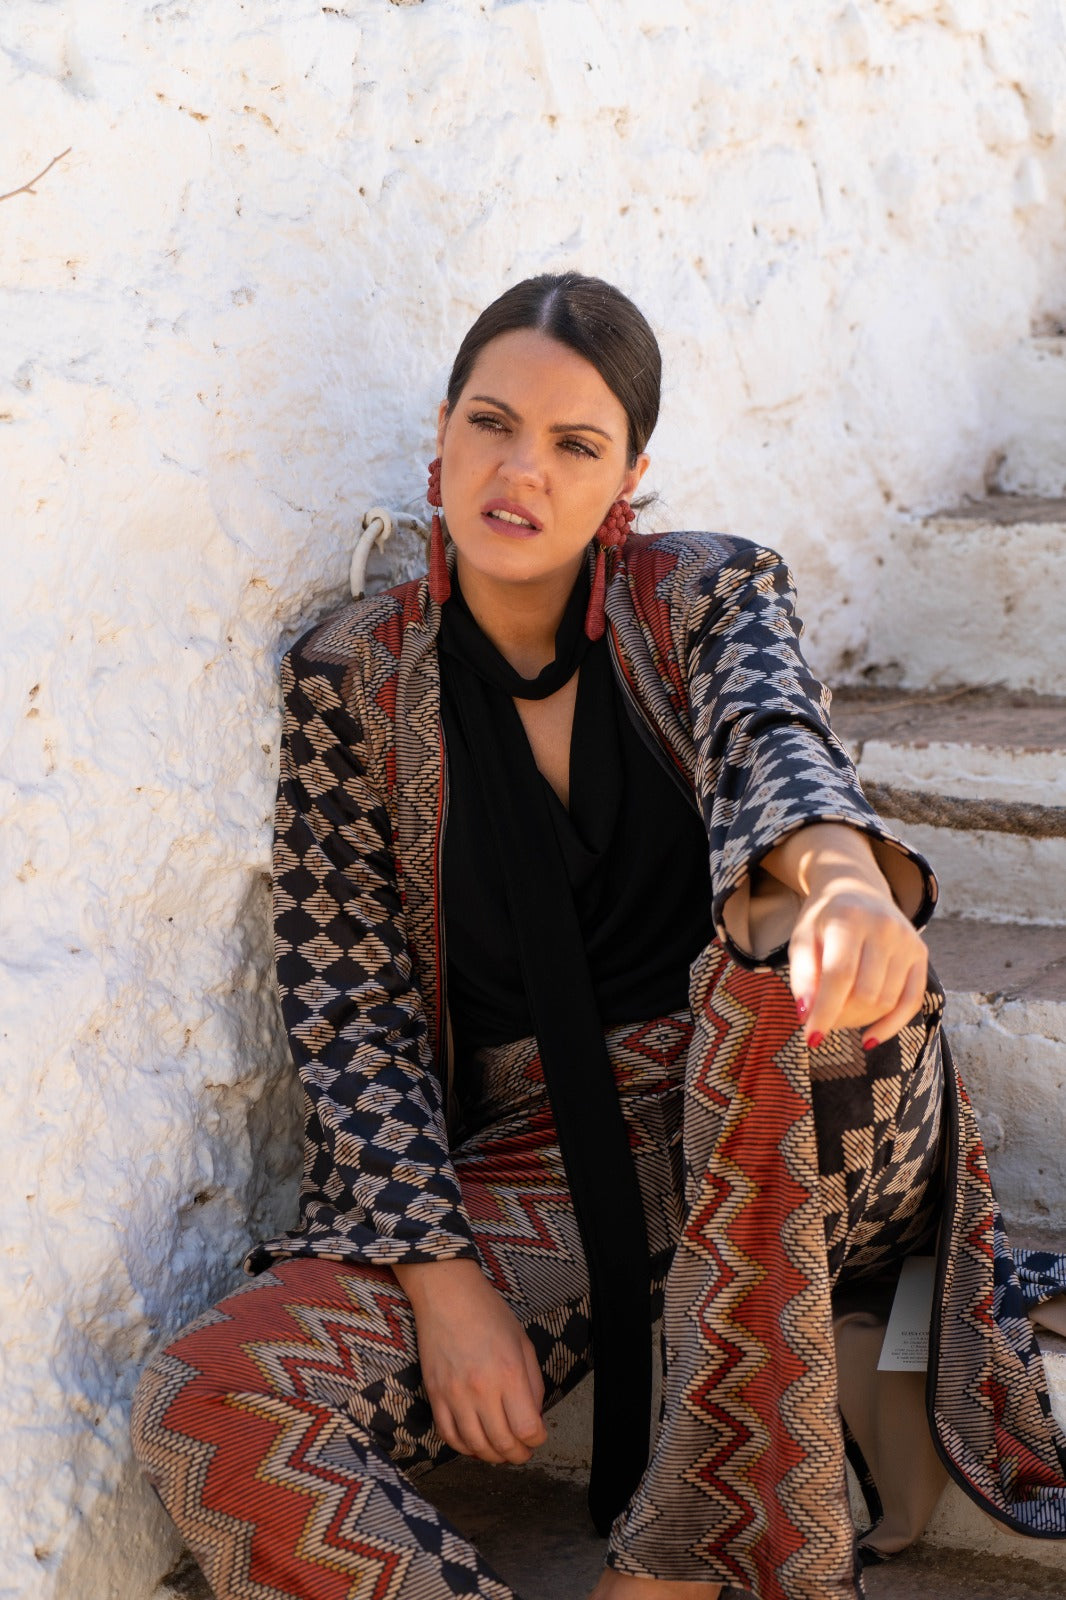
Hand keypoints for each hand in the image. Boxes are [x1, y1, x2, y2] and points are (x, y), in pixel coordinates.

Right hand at [393, 1258, 546, 1464]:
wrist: (447, 1294)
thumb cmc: (489, 1313)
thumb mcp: (523, 1343)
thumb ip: (533, 1384)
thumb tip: (533, 1418)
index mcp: (509, 1374)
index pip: (527, 1429)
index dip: (537, 1439)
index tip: (538, 1435)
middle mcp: (481, 1389)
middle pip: (502, 1444)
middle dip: (518, 1455)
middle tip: (523, 1452)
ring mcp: (454, 1394)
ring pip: (475, 1446)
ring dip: (492, 1457)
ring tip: (501, 1451)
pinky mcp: (435, 1395)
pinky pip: (448, 1435)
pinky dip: (464, 1447)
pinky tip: (475, 1443)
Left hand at [788, 872, 927, 1050]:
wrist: (857, 890)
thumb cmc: (824, 920)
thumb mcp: (802, 939)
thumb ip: (802, 976)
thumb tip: (806, 1016)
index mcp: (849, 919)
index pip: (839, 975)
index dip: (825, 1011)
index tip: (810, 1039)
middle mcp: (884, 928)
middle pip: (865, 992)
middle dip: (840, 1017)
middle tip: (823, 1020)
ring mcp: (907, 941)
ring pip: (886, 1001)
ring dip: (860, 1021)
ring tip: (840, 1018)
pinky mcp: (920, 954)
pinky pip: (912, 1001)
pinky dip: (892, 1025)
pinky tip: (870, 1038)